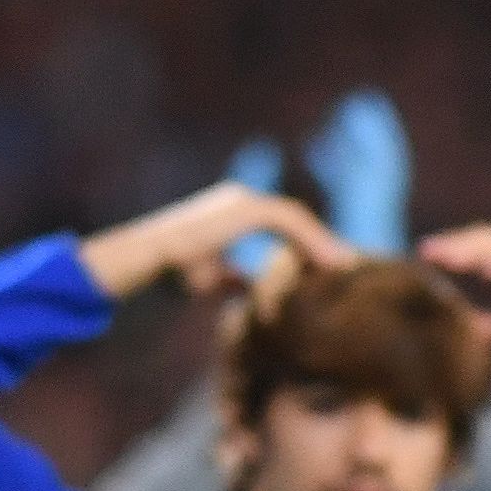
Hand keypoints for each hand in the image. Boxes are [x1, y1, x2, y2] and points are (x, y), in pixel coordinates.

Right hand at [78, 178, 352, 303]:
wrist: (139, 262)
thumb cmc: (164, 273)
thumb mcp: (211, 278)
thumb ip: (236, 279)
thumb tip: (253, 291)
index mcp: (231, 212)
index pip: (282, 226)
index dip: (308, 248)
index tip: (332, 273)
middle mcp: (238, 199)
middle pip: (294, 220)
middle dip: (321, 244)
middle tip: (350, 270)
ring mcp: (240, 201)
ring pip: (294, 219)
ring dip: (322, 244)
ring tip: (347, 269)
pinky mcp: (242, 210)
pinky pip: (287, 222)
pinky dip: (310, 242)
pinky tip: (329, 264)